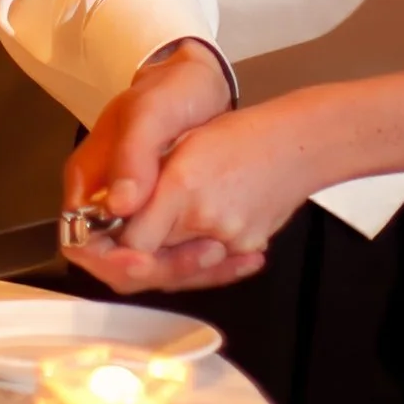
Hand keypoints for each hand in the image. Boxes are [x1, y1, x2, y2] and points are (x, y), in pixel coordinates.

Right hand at [61, 41, 244, 293]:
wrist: (200, 82)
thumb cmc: (170, 90)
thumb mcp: (150, 113)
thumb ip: (132, 156)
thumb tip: (120, 205)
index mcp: (88, 182)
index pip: (81, 242)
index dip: (110, 260)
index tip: (146, 261)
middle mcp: (106, 206)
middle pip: (117, 263)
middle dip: (159, 269)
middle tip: (206, 255)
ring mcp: (137, 214)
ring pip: (151, 265)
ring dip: (189, 270)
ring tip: (232, 255)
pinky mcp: (165, 219)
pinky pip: (176, 254)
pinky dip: (205, 262)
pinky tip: (240, 256)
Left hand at [114, 98, 312, 267]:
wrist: (298, 143)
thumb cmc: (240, 134)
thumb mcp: (181, 144)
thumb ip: (145, 184)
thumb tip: (114, 216)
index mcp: (181, 187)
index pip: (132, 241)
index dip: (113, 246)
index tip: (105, 238)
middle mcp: (205, 219)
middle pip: (155, 263)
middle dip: (135, 260)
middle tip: (124, 251)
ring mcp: (230, 240)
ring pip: (183, 270)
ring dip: (167, 261)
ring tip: (155, 248)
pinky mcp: (247, 248)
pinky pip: (213, 266)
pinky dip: (200, 261)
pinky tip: (195, 249)